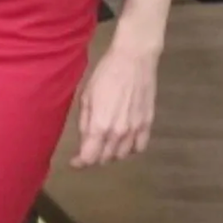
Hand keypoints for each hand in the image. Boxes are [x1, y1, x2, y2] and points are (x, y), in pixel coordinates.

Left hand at [70, 39, 157, 167]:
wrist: (134, 60)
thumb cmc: (105, 74)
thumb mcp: (86, 96)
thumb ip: (85, 122)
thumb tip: (84, 140)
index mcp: (100, 126)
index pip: (89, 157)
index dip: (80, 162)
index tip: (74, 161)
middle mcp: (118, 133)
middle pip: (105, 158)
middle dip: (94, 156)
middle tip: (89, 148)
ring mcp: (135, 130)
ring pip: (121, 155)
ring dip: (111, 153)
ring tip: (106, 144)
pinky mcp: (148, 124)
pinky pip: (140, 147)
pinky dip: (131, 149)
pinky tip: (125, 141)